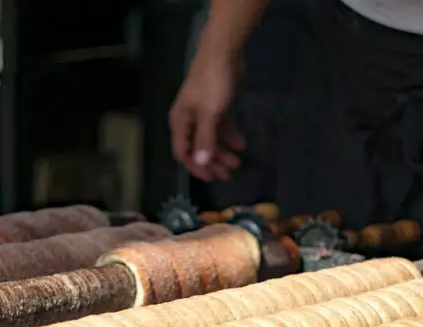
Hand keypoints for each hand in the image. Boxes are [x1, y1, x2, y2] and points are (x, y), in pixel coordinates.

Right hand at [169, 51, 244, 181]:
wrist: (224, 52)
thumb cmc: (212, 83)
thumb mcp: (210, 113)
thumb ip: (206, 139)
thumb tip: (201, 162)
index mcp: (181, 121)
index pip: (183, 152)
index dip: (196, 167)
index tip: (212, 178)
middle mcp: (189, 119)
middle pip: (198, 148)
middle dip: (212, 162)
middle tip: (228, 175)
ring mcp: (203, 112)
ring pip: (211, 138)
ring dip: (223, 151)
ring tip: (238, 163)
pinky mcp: (217, 105)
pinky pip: (221, 126)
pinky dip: (230, 136)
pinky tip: (241, 144)